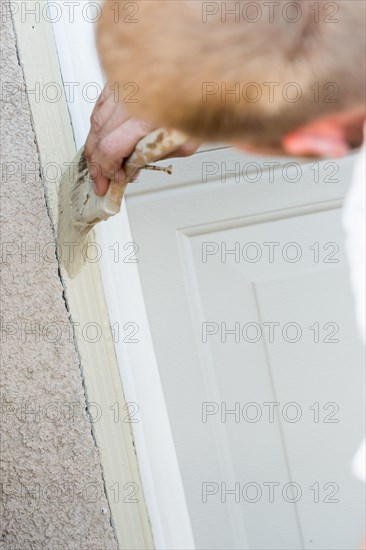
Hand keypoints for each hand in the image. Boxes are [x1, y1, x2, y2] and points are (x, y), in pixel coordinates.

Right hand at [85, 84, 200, 195]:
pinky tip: (101, 138)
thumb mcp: (187, 142)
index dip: (106, 169)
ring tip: (100, 163)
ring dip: (94, 146)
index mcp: (146, 116)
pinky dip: (98, 124)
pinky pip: (101, 105)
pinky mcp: (122, 80)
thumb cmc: (201, 103)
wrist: (203, 75)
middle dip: (96, 164)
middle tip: (101, 180)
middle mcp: (131, 99)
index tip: (113, 180)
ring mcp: (124, 86)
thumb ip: (158, 156)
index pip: (110, 148)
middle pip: (98, 136)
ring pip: (96, 121)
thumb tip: (135, 167)